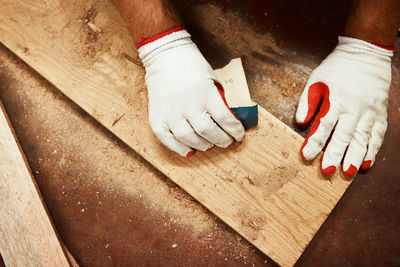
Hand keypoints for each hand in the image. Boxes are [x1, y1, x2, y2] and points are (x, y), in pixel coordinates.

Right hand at [138, 28, 244, 156]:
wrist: (164, 55)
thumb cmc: (191, 66)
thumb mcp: (212, 79)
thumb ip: (219, 100)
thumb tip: (227, 121)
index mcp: (206, 93)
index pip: (225, 119)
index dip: (235, 130)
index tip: (239, 135)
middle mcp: (188, 104)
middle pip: (208, 132)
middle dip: (222, 140)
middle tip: (227, 142)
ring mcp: (171, 112)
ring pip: (189, 138)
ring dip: (203, 145)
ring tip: (210, 145)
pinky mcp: (157, 117)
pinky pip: (168, 139)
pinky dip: (179, 148)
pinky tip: (189, 150)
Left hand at [295, 36, 392, 176]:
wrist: (366, 53)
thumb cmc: (336, 68)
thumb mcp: (315, 80)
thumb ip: (307, 102)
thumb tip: (298, 123)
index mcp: (336, 100)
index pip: (323, 125)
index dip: (314, 142)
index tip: (305, 156)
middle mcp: (354, 108)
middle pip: (343, 135)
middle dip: (334, 154)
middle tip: (327, 171)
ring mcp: (369, 111)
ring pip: (362, 138)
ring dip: (355, 156)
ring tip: (348, 172)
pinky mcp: (380, 112)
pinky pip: (378, 134)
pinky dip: (373, 149)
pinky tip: (367, 162)